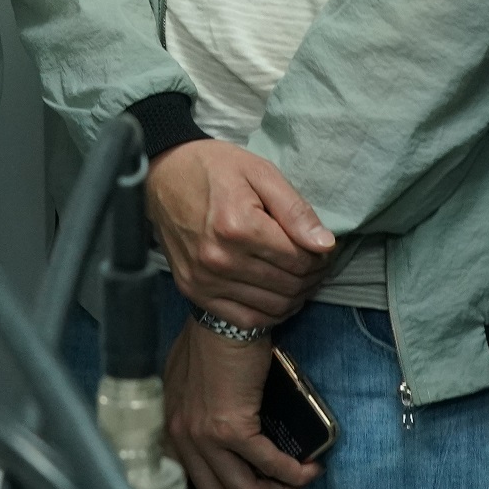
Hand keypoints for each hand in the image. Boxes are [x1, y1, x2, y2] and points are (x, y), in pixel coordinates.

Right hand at [145, 139, 335, 327]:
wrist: (163, 175)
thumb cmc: (214, 169)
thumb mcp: (259, 172)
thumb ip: (294, 210)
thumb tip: (325, 245)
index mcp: (237, 226)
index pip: (298, 259)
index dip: (320, 257)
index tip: (323, 248)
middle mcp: (219, 259)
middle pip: (288, 285)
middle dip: (312, 276)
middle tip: (316, 262)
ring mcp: (204, 280)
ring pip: (273, 307)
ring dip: (296, 296)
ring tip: (300, 277)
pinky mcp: (194, 292)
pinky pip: (246, 320)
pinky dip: (270, 314)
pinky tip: (277, 295)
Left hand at [163, 320, 317, 488]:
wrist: (223, 317)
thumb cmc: (211, 340)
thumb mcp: (193, 384)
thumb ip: (199, 413)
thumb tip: (226, 442)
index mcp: (172, 430)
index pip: (195, 486)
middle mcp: (182, 439)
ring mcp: (203, 437)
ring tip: (299, 483)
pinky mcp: (230, 428)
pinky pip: (267, 465)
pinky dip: (292, 473)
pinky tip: (307, 469)